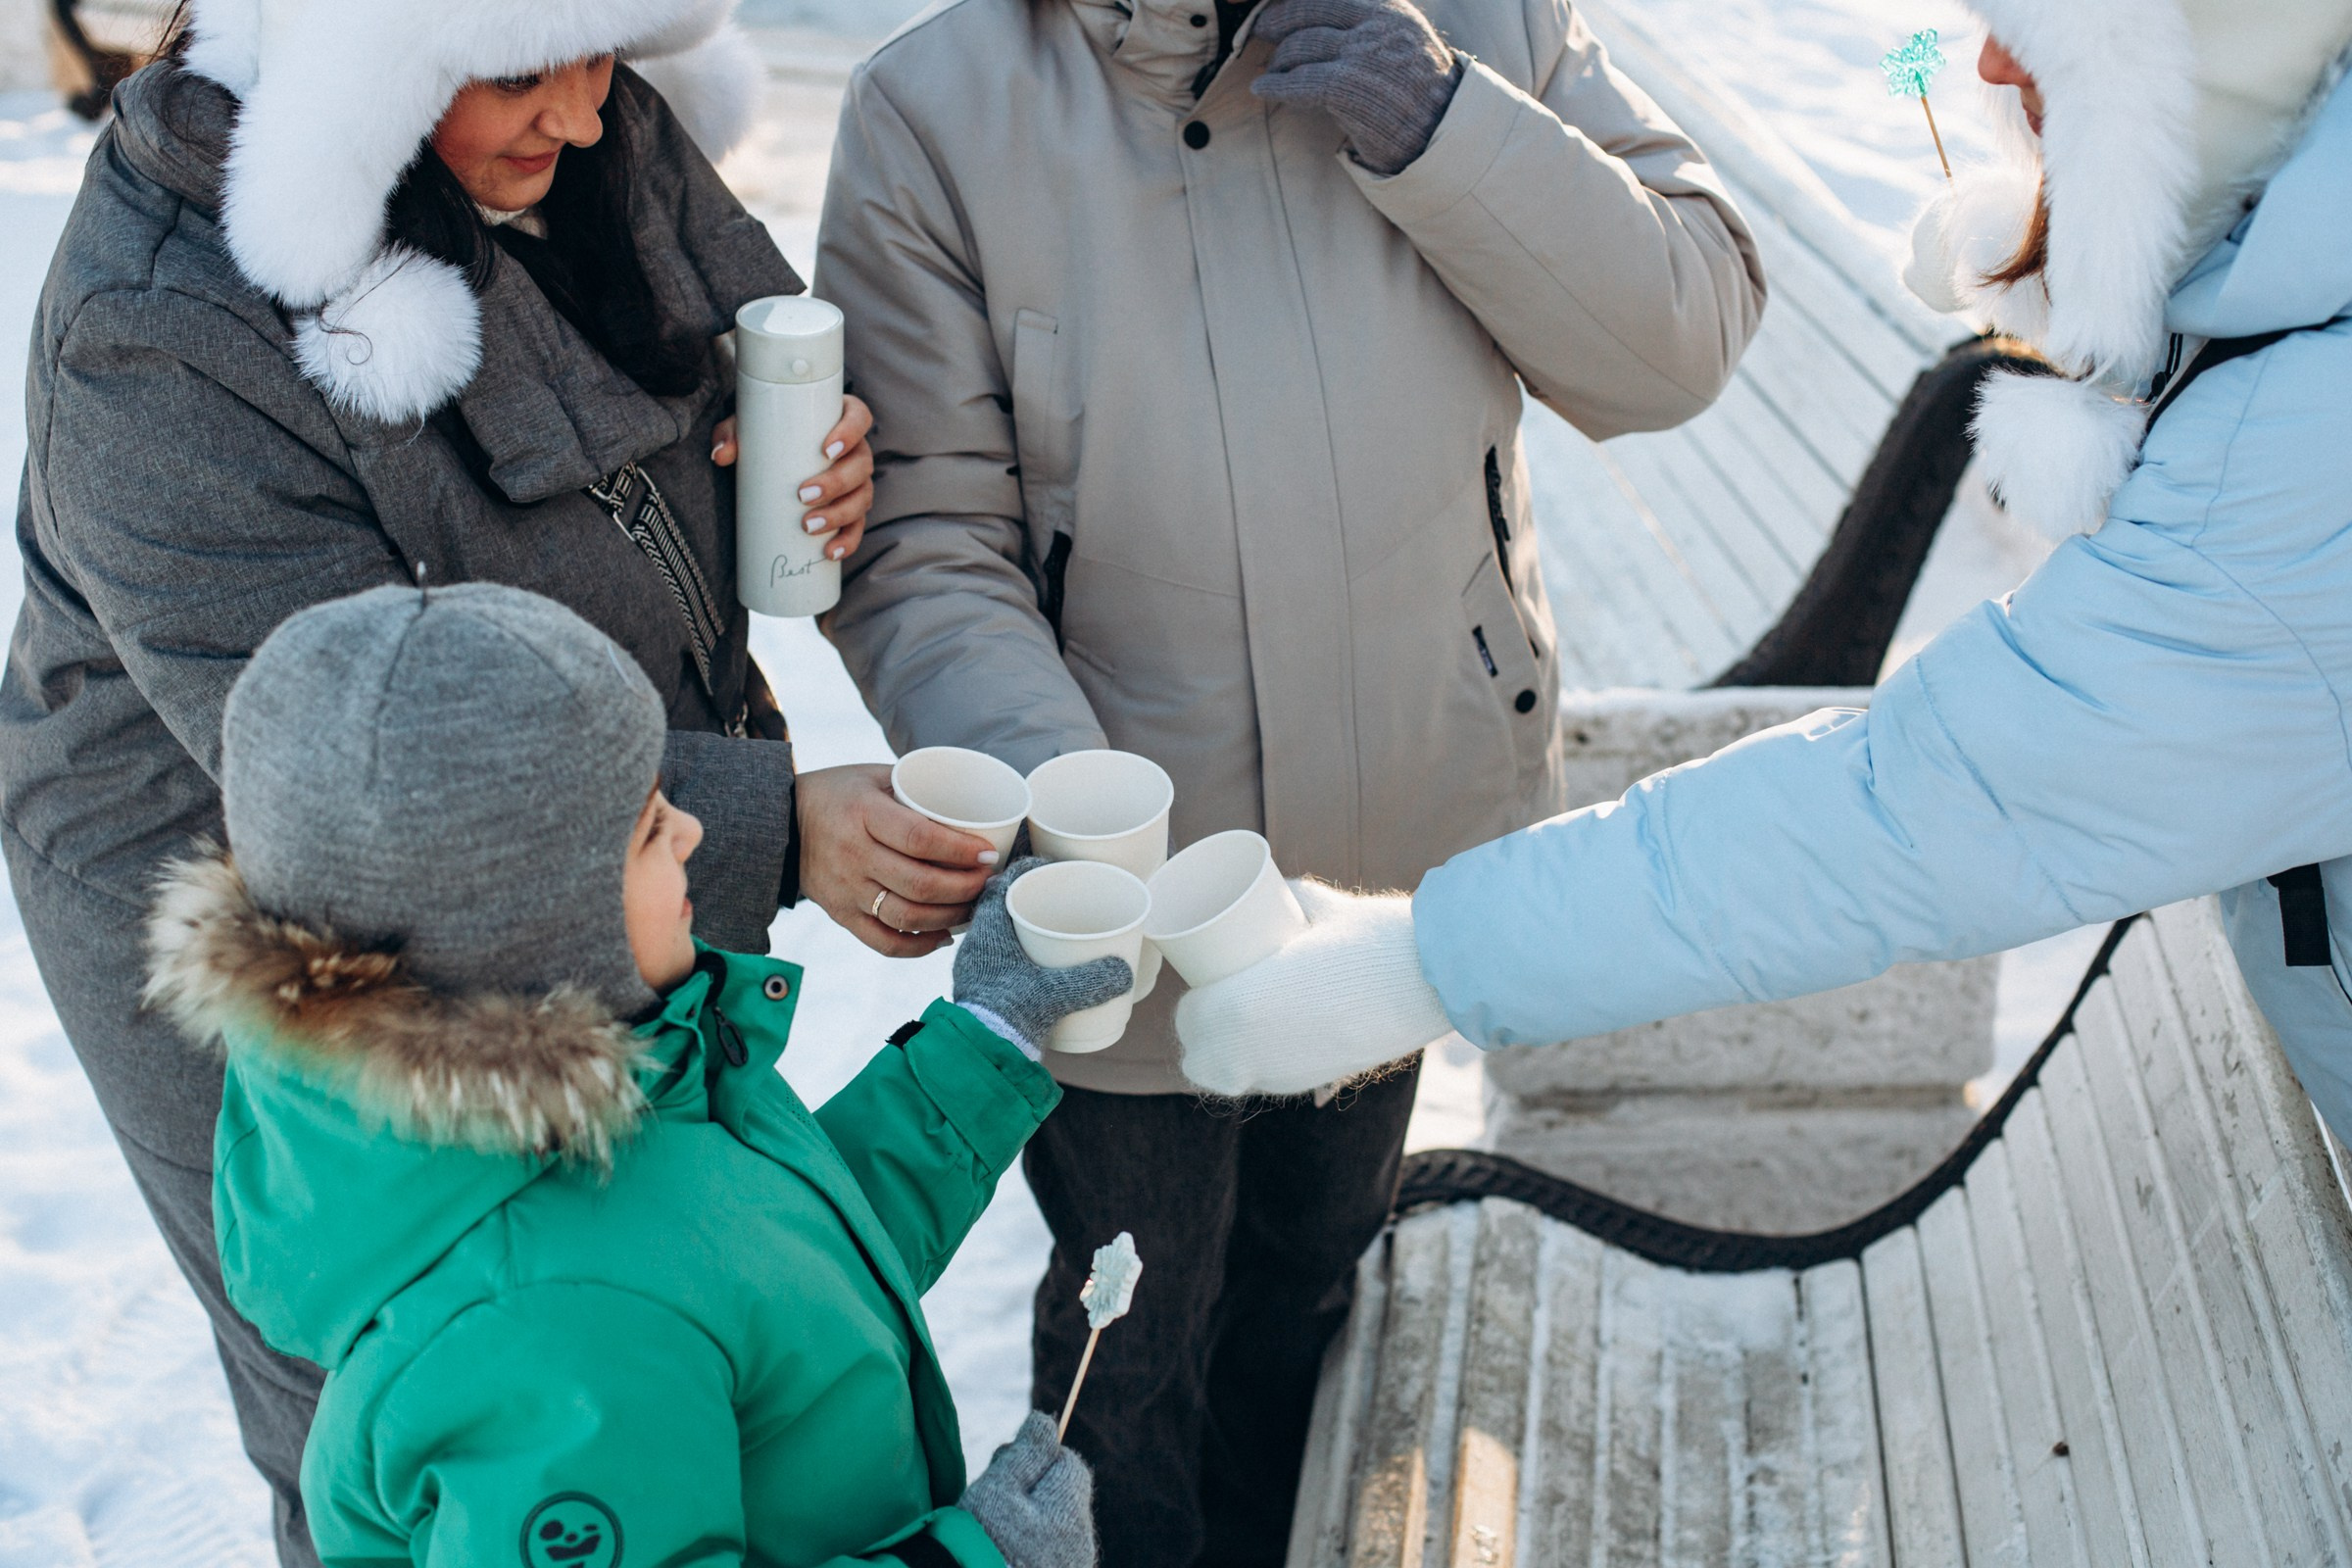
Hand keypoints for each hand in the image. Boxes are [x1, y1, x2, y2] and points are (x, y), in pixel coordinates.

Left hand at [711, 393, 877, 561]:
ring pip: (862, 498)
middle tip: (803, 495)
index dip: (850, 433)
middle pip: (861, 465)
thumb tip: (720, 456)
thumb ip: (731, 434)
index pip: (859, 418)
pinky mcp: (851, 510)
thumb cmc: (767, 435)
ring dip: (840, 514)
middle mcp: (856, 451)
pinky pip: (857, 527)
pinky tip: (830, 552)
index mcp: (841, 420)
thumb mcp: (747, 428)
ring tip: (808, 526)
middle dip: (837, 483)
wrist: (770, 462)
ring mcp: (857, 483)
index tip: (826, 450)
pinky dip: (847, 540)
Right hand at [796, 763, 995, 956]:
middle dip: (965, 887)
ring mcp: (846, 890)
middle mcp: (853, 855)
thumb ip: (915, 786)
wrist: (780, 822)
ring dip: (950, 916)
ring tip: (972, 905)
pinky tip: (943, 936)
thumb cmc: (838, 792)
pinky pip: (884, 942)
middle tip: (988, 880)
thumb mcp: (872, 774)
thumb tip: (971, 800)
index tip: (987, 854)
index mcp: (863, 814)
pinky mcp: (841, 914)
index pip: (920, 838)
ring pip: (907, 916)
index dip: (960, 850)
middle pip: (920, 883)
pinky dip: (918, 946)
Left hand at [953, 859, 1134, 1052]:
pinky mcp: (982, 991)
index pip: (1000, 884)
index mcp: (988, 933)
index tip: (1051, 867)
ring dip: (1023, 927)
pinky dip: (1019, 954)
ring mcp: (976, 969)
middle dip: (1028, 898)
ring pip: (999, 934)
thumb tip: (1123, 970)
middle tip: (1057, 897)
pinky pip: (999, 959)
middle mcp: (977, 946)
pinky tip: (1040, 965)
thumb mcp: (1057, 993)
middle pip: (1000, 906)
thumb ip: (1093, 979)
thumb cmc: (1008, 1017)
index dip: (1025, 869)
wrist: (980, 1055)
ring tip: (1052, 929)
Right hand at [959, 1412, 1096, 1567]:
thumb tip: (1046, 1420)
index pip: (1069, 1464)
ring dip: (1030, 1519)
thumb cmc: (980, 1541)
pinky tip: (1002, 1552)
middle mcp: (1080, 1544)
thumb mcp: (998, 1487)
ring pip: (1056, 1527)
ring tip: (994, 1530)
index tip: (1005, 1468)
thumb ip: (1026, 1451)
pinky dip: (1031, 1547)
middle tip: (994, 1497)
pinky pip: (1050, 1554)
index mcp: (1070, 1512)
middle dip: (1032, 1488)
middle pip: (1063, 1497)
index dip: (1037, 1458)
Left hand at [1174, 878, 1452, 1095]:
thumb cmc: (1371, 935)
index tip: (1204, 980)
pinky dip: (1263, 1066)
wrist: (1432, 977)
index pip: (1190, 1019)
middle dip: (1204, 1033)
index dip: (1192, 1003)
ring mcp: (1287, 1075)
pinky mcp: (1318, 1082)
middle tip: (1219, 998)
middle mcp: (1253, 1053)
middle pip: (1202, 1058)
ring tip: (1242, 1021)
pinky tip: (1270, 1046)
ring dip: (1228, 1055)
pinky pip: (1273, 1081)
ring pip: (1234, 1078)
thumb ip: (1286, 897)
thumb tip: (1272, 892)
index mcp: (1238, 1009)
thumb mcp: (1316, 905)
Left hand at [1251, 0, 1464, 175]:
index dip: (1297, 1)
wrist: (1442, 134)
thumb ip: (1370, 23)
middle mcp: (1375, 22)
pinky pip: (1298, 80)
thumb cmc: (1420, 93)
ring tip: (1270, 68)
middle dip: (1278, 20)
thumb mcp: (1404, 40)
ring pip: (1300, 45)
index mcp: (1388, 6)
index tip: (1278, 6)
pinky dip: (1275, 85)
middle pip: (1308, 10)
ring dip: (1278, 59)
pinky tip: (1261, 88)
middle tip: (1262, 29)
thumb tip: (1323, 18)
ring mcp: (1361, 53)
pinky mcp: (1348, 87)